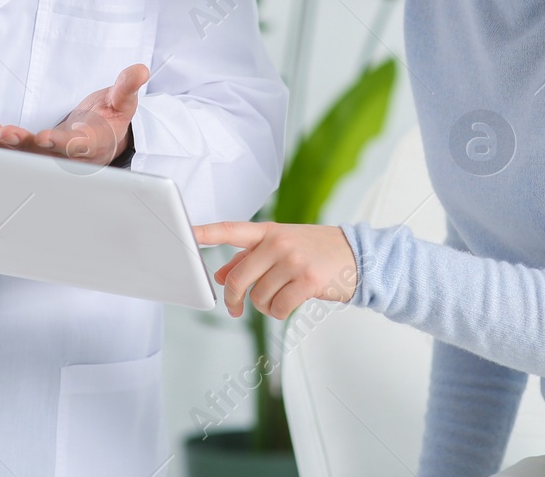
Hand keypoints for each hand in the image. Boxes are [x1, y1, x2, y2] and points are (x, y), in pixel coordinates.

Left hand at [0, 63, 148, 163]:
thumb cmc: (109, 119)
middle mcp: (62, 157)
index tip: (45, 138)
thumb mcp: (123, 102)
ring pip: (16, 153)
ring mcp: (42, 156)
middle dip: (18, 143)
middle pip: (38, 153)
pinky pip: (4, 150)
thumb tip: (140, 70)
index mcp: (88, 146)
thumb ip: (127, 87)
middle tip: (2, 133)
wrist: (99, 137)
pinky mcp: (28, 152)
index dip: (59, 144)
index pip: (74, 147)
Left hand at [193, 221, 358, 319]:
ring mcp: (293, 260)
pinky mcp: (307, 280)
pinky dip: (279, 313)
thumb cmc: (316, 251)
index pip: (231, 230)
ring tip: (278, 298)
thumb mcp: (283, 246)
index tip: (186, 234)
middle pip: (237, 278)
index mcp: (269, 231)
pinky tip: (288, 304)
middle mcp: (278, 243)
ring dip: (263, 307)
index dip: (205, 232)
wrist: (358, 256)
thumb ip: (249, 258)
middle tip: (233, 309)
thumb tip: (219, 274)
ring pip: (258, 297)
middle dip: (232, 299)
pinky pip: (278, 308)